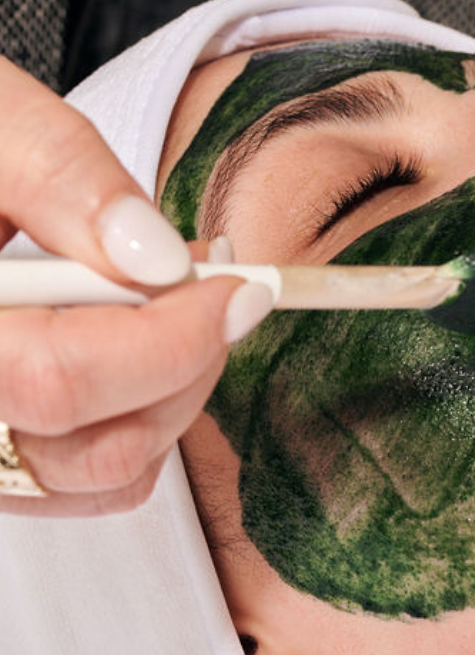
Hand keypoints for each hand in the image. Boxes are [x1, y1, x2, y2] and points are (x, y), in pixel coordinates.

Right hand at [0, 57, 272, 515]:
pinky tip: (140, 345)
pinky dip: (137, 420)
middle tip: (213, 285)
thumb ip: (58, 173)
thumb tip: (161, 259)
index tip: (236, 286)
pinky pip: (83, 481)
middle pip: (96, 448)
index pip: (59, 380)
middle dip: (186, 364)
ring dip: (171, 394)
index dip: (172, 337)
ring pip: (102, 478)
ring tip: (176, 307)